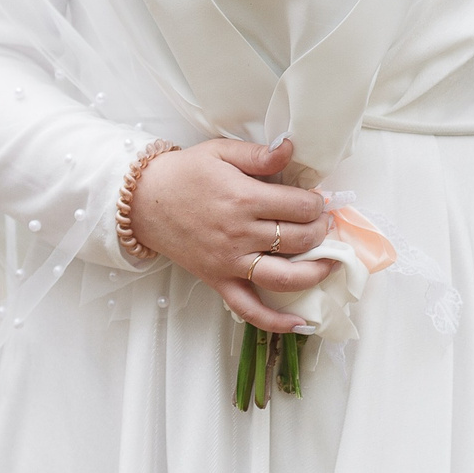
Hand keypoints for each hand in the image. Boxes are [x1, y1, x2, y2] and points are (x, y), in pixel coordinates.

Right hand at [128, 136, 332, 330]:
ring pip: (283, 277)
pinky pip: (249, 309)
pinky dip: (276, 322)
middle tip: (323, 224)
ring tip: (330, 263)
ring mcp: (229, 262)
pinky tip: (300, 324)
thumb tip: (291, 148)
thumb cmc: (184, 173)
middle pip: (299, 240)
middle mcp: (239, 234)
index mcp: (244, 199)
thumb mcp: (221, 152)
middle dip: (321, 231)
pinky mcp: (217, 280)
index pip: (300, 207)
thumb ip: (259, 154)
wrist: (143, 201)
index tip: (318, 201)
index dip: (317, 203)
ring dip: (315, 272)